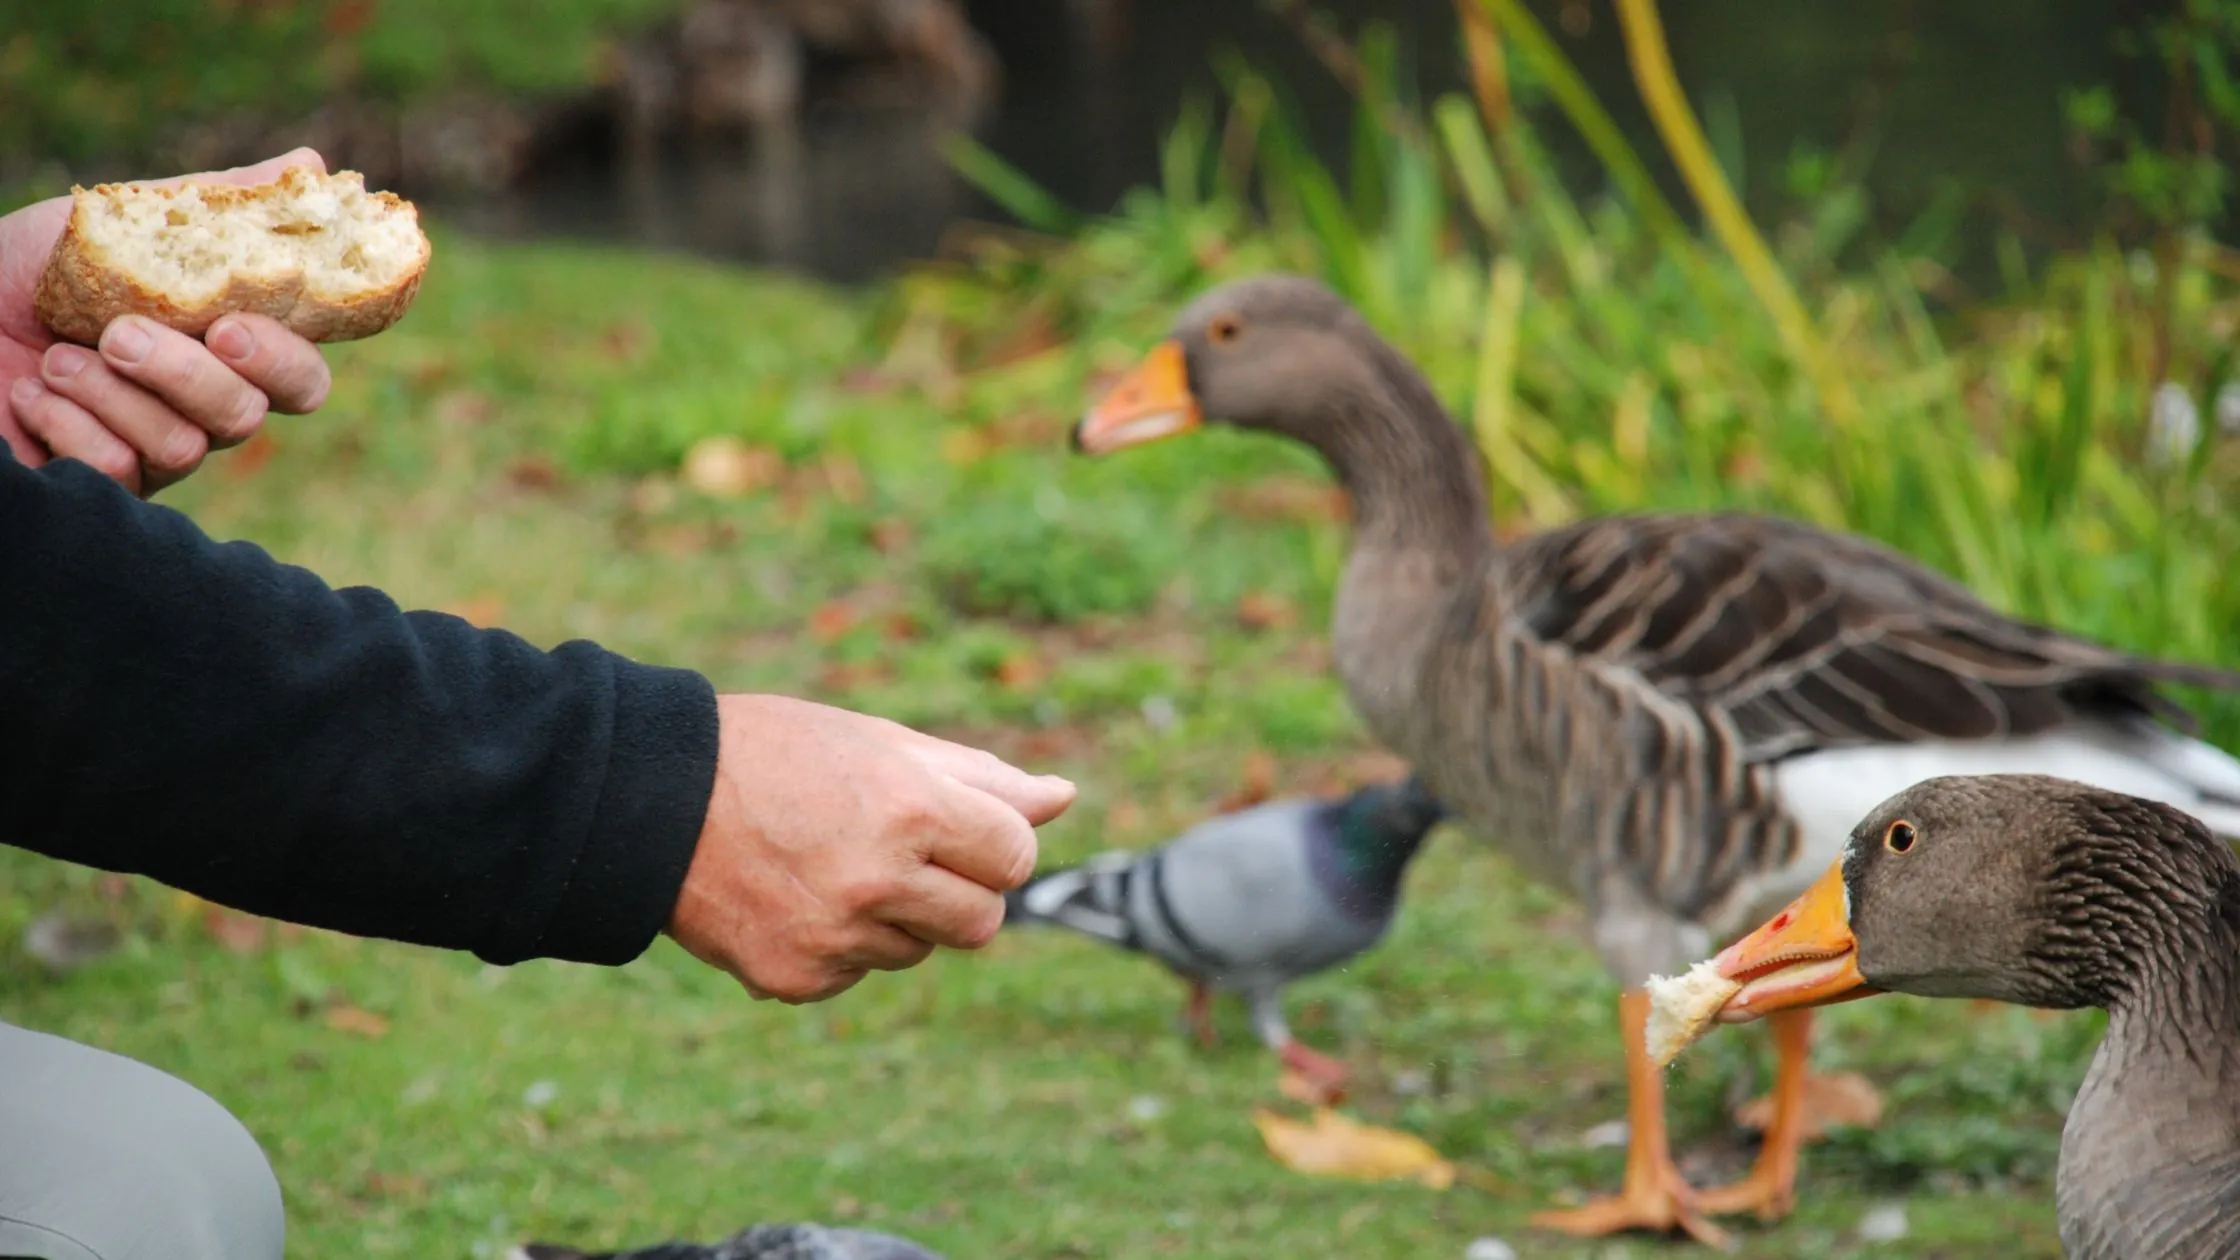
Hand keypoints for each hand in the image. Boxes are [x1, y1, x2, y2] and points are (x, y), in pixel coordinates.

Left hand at [0, 148, 336, 494]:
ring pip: (184, 447)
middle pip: (246, 416)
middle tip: (120, 334)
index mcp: (220, 352)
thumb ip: (213, 202)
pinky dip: (71, 425)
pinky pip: (119, 471)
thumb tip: (311, 165)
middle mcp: (199, 410)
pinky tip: (31, 396)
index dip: (283, 361)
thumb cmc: (26, 270)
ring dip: (112, 394)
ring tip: (54, 358)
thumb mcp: (121, 224)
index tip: (229, 328)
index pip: (299, 379)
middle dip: (185, 375)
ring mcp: (151, 452)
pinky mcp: (100, 486)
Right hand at [667, 694, 1075, 1002]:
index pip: (1016, 857)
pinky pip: (855, 975)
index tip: (962, 830)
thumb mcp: (880, 745)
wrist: (651, 799)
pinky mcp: (796, 978)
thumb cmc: (777, 754)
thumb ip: (978, 778)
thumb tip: (1063, 797)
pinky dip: (838, 947)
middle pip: (981, 922)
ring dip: (896, 918)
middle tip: (901, 853)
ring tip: (830, 865)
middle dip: (959, 892)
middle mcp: (879, 878)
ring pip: (917, 951)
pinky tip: (793, 898)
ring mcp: (836, 936)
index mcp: (911, 807)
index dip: (997, 844)